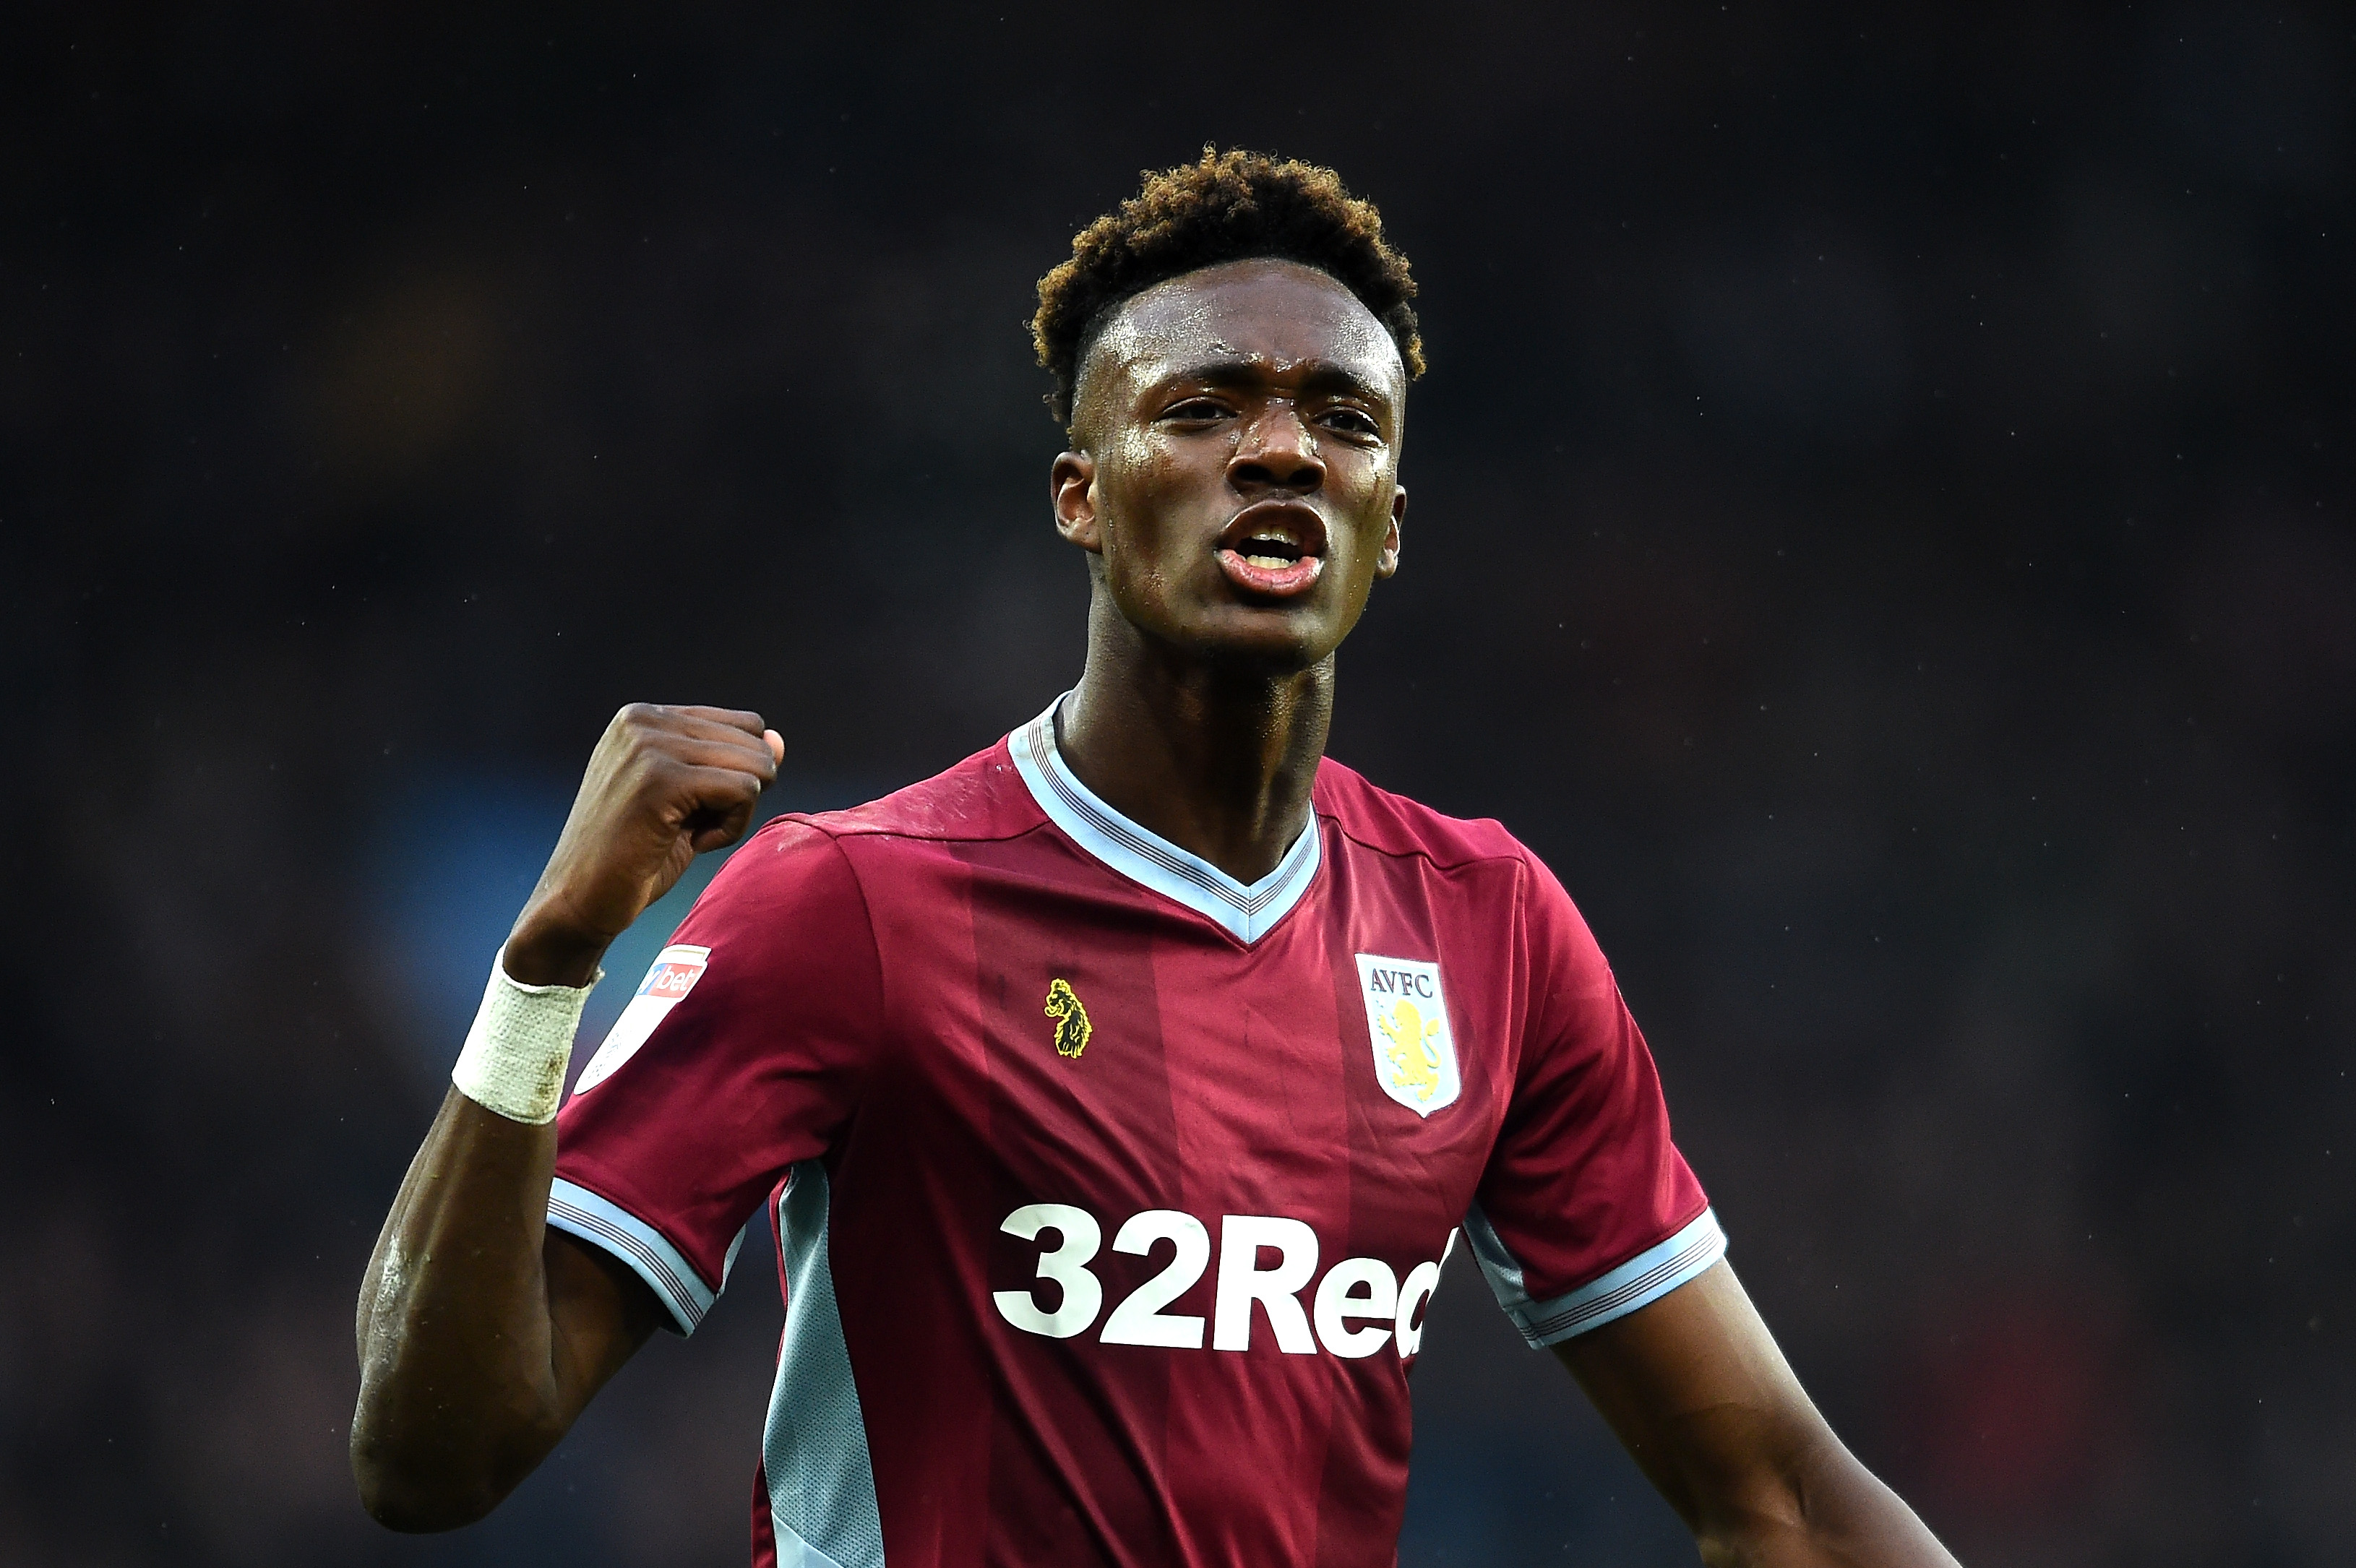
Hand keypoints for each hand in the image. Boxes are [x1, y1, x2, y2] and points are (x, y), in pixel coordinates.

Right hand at [502, 704, 782, 986]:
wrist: (579, 900)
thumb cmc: (634, 855)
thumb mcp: (692, 800)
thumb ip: (733, 765)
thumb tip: (779, 742)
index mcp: (645, 717)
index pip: (743, 724)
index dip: (739, 773)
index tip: (695, 806)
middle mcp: (642, 720)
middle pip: (753, 743)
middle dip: (741, 793)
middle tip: (692, 826)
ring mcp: (648, 746)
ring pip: (754, 765)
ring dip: (736, 812)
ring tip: (690, 834)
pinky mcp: (660, 779)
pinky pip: (744, 791)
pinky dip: (731, 828)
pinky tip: (693, 844)